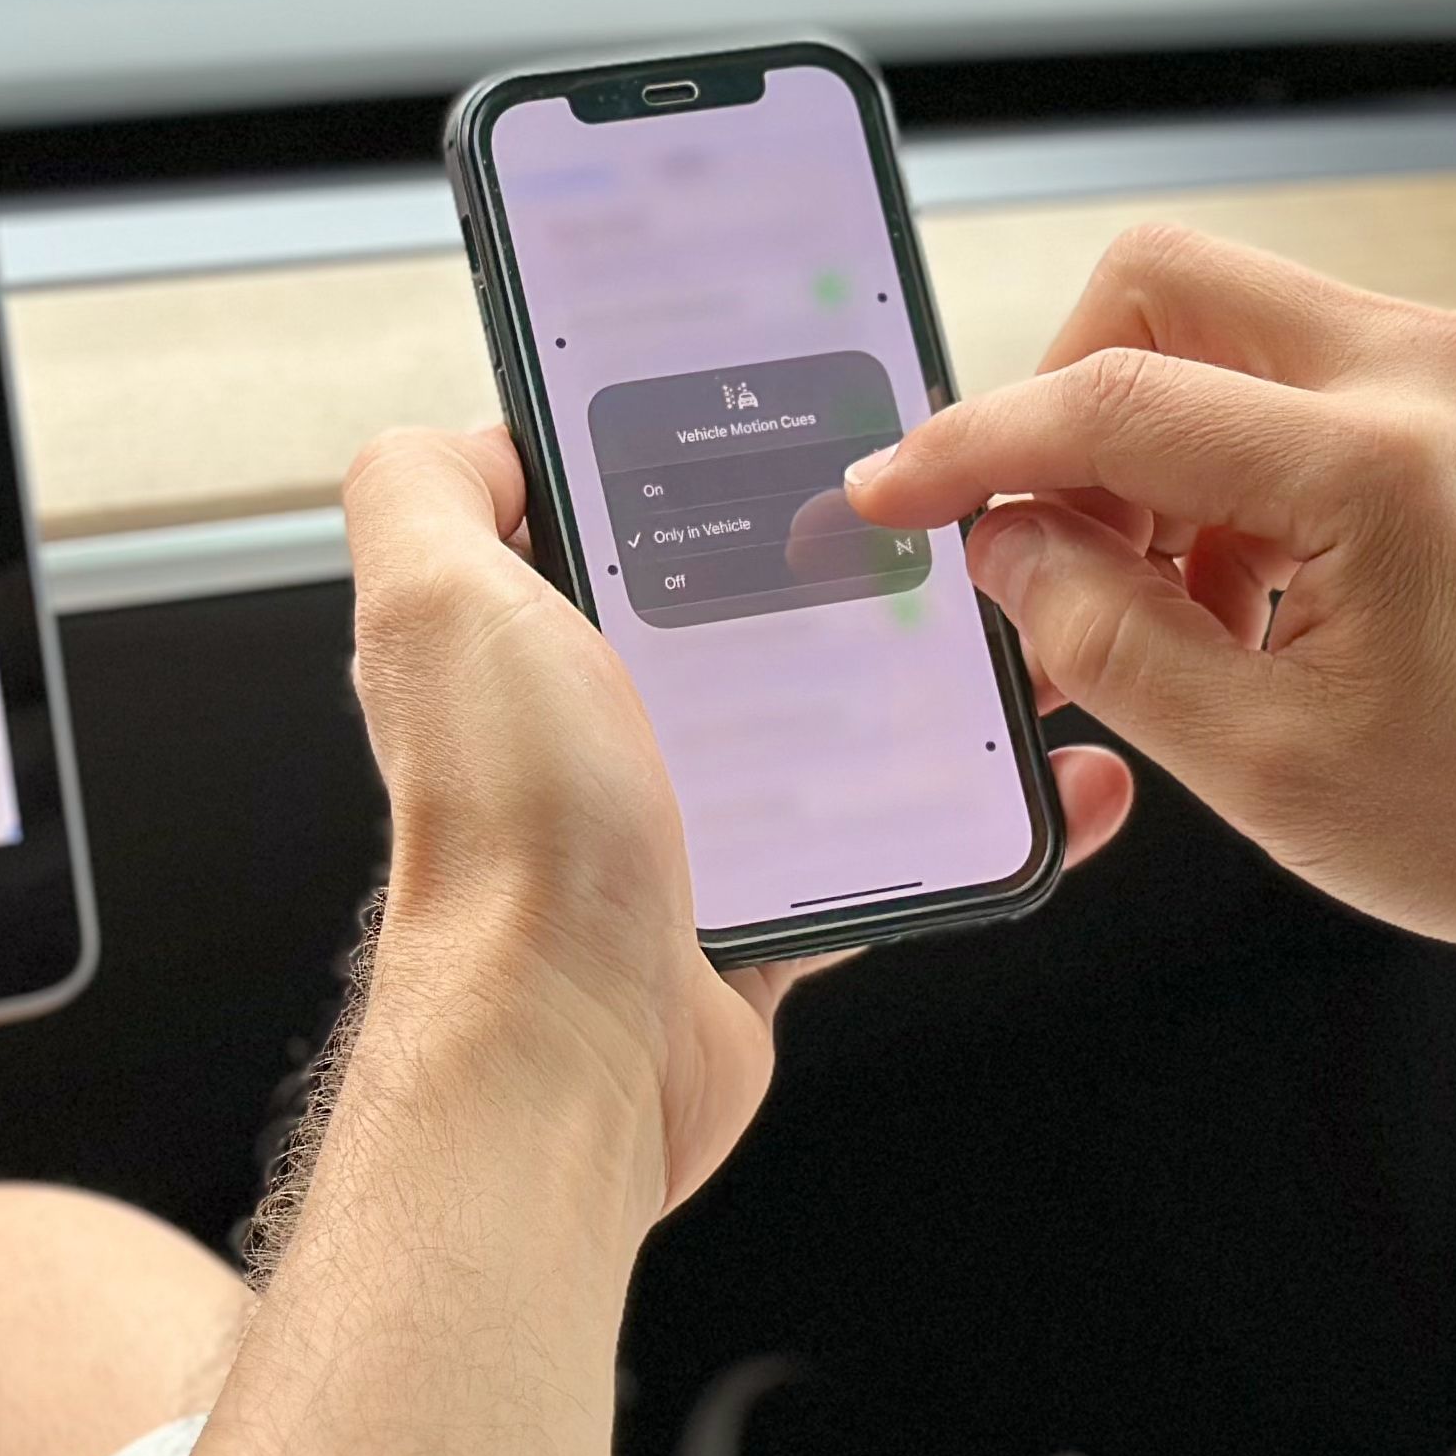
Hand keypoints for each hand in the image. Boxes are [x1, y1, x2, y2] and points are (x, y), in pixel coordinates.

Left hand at [337, 427, 1133, 1223]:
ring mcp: (675, 820)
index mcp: (518, 637)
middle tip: (943, 517)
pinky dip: (964, 815)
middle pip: (736, 606)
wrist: (570, 1044)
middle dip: (840, 558)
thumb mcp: (431, 597)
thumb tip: (482, 438)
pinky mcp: (751, 910)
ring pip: (823, 718)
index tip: (798, 411)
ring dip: (925, 680)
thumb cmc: (506, 839)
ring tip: (1015, 625)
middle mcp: (587, 726)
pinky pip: (878, 844)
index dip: (691, 451)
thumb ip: (420, 488)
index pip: (607, 510)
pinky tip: (1035, 778)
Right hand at [841, 227, 1455, 961]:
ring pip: (1220, 327)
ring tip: (1157, 612)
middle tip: (1046, 550)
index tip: (889, 497)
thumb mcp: (1272, 766)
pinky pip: (1292, 374)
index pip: (1105, 401)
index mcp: (1369, 464)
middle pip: (1157, 287)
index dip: (969, 450)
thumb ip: (1111, 643)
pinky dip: (1224, 464)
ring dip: (1147, 450)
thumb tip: (1006, 557)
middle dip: (1062, 408)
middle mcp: (1419, 374)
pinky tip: (1238, 598)